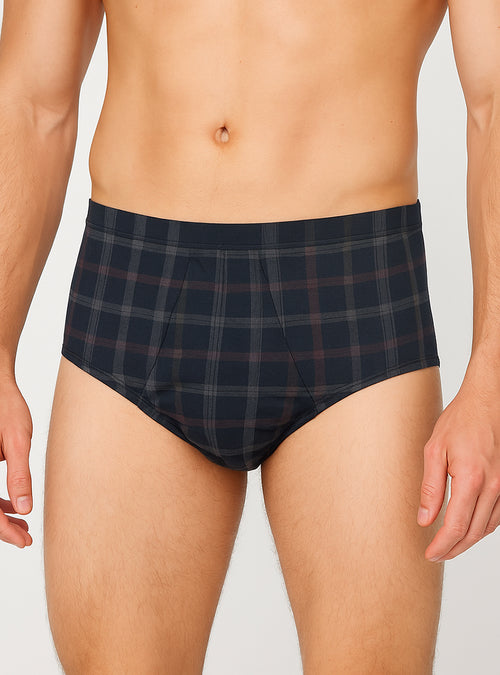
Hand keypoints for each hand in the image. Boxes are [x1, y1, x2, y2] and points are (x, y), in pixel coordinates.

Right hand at [0, 377, 32, 547]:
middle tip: (25, 538)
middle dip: (3, 527)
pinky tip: (15, 507)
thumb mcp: (18, 441)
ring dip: (0, 516)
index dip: (4, 529)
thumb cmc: (7, 407)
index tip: (23, 540)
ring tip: (24, 526)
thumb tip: (25, 509)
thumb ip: (20, 475)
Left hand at [417, 362, 499, 561]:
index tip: (430, 554)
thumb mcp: (435, 450)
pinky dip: (482, 527)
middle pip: (473, 533)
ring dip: (468, 540)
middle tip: (437, 555)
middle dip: (454, 549)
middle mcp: (494, 487)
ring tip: (449, 545)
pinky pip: (498, 516)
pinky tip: (469, 527)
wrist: (489, 401)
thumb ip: (430, 487)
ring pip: (488, 527)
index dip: (442, 545)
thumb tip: (424, 519)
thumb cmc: (461, 420)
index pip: (456, 526)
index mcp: (471, 479)